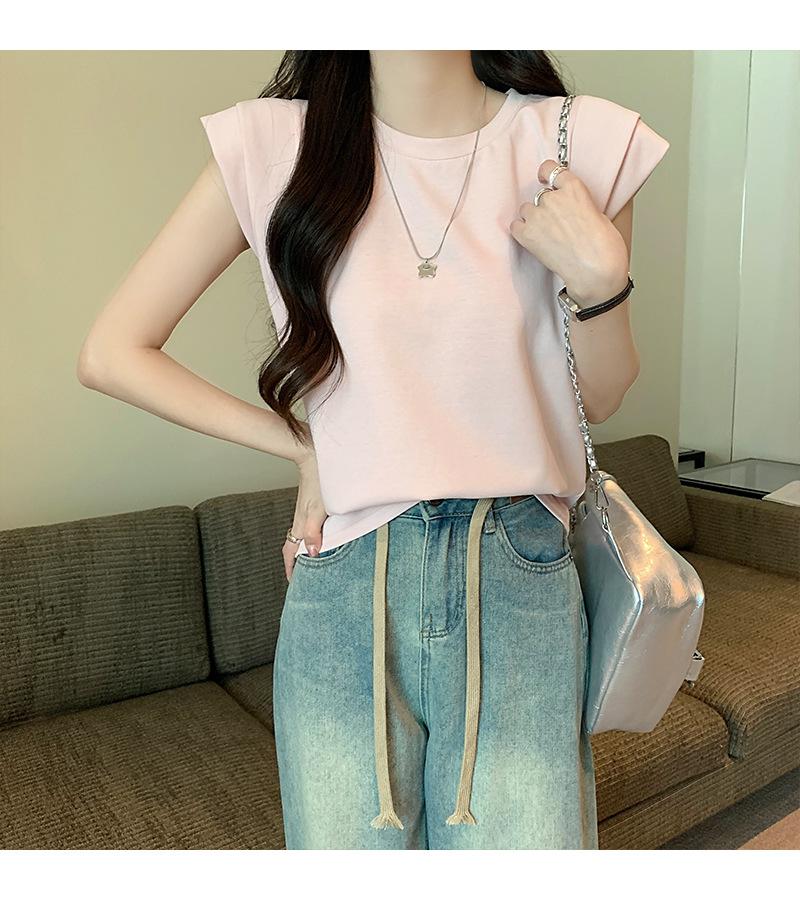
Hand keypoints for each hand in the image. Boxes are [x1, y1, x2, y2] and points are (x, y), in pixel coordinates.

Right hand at [283, 450, 327, 582]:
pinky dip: (313, 538)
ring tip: (313, 561)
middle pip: (295, 546)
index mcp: (299, 525)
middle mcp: (300, 521)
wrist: (314, 459)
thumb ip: (314, 532)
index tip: (293, 582)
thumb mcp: (318, 510)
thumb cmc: (318, 482)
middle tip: (304, 576)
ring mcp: (305, 514)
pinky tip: (322, 537)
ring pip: (302, 537)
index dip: (291, 568)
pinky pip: (309, 528)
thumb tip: (311, 553)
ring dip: (305, 550)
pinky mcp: (312, 507)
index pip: (290, 552)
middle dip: (297, 562)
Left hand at [509, 159, 628, 301]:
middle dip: (547, 206)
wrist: (595, 271)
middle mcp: (553, 198)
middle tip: (557, 224)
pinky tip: (534, 240)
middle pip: (542, 195)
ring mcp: (538, 216)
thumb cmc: (604, 248)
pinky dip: (522, 231)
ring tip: (547, 235)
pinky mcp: (526, 234)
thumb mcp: (598, 214)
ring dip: (534, 218)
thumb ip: (579, 205)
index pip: (552, 169)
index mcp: (574, 188)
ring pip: (527, 209)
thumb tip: (570, 210)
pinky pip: (515, 226)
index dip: (547, 174)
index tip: (544, 178)